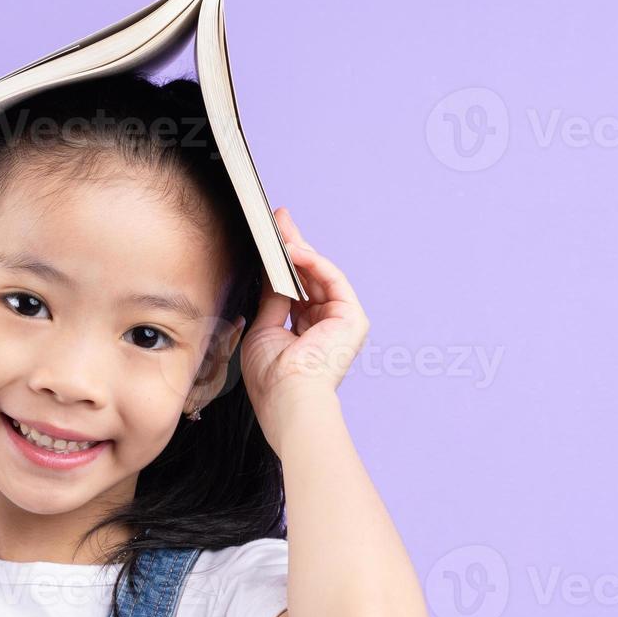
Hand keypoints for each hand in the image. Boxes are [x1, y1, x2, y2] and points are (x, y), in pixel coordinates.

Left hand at [240, 208, 369, 447]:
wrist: (288, 397)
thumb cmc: (272, 377)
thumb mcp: (265, 329)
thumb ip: (272, 300)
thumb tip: (270, 273)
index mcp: (306, 333)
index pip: (294, 290)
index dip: (281, 264)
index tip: (268, 241)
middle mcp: (326, 326)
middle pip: (307, 277)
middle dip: (292, 247)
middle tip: (278, 219)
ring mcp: (341, 321)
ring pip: (319, 274)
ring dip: (298, 248)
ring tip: (280, 227)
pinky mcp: (352, 318)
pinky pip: (331, 279)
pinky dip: (312, 262)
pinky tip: (293, 249)